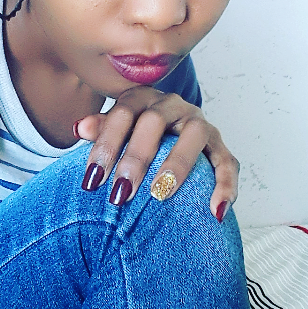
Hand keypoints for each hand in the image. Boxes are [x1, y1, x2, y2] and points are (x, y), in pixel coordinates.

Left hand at [74, 86, 238, 220]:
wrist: (168, 130)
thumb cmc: (134, 134)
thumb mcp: (116, 128)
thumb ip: (102, 128)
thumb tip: (79, 128)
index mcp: (142, 98)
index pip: (122, 113)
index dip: (106, 145)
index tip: (92, 180)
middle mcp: (172, 104)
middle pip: (154, 122)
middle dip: (136, 158)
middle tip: (120, 193)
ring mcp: (199, 122)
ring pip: (193, 135)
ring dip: (177, 165)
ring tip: (160, 193)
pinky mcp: (220, 146)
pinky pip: (227, 162)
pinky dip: (225, 185)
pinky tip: (216, 211)